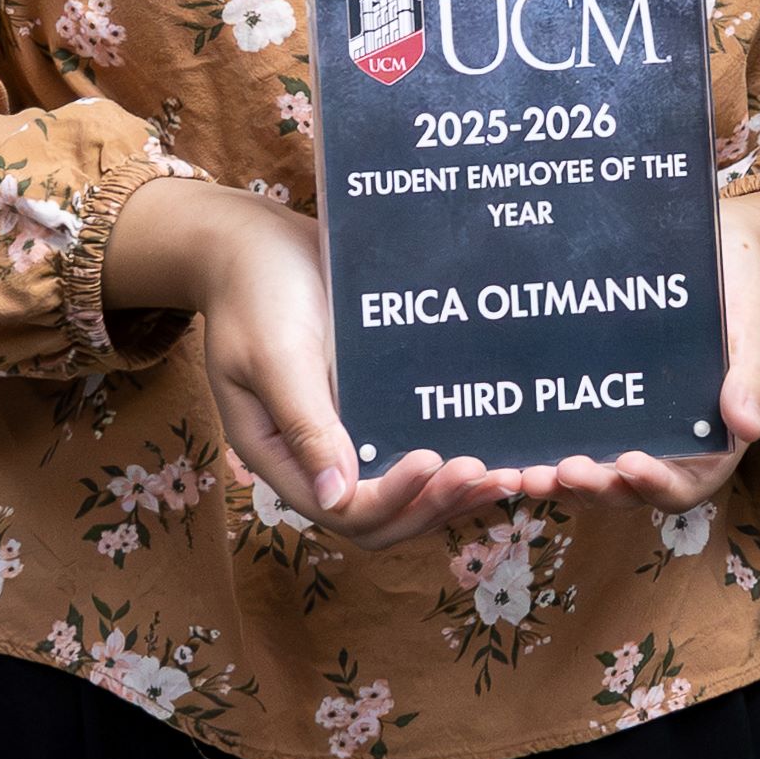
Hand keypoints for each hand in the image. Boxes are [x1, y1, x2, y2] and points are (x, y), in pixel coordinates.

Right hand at [121, 178, 510, 548]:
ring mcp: (344, 432)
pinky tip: (495, 444)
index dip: (393, 498)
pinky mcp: (370, 405)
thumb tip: (336, 495)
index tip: (435, 460)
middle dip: (433, 505)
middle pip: (378, 516)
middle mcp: (313, 453)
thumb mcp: (274, 355)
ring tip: (505, 474)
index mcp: (278, 452)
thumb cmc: (256, 291)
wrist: (254, 242)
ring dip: (450, 495)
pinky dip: (450, 458)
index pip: (342, 509)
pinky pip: (410, 445)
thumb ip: (303, 423)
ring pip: (401, 492)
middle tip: (488, 474)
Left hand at [537, 194, 759, 514]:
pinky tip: (505, 452)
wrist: (716, 253)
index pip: (686, 483)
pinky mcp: (601, 405)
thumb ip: (750, 376)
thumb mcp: (754, 324)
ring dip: (559, 481)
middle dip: (595, 487)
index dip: (656, 483)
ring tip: (521, 474)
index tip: (630, 463)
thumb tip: (747, 429)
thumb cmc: (742, 287)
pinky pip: (572, 436)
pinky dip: (540, 451)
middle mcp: (670, 444)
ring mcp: (632, 427)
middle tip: (561, 470)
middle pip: (630, 489)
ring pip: (594, 472)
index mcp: (714, 438)